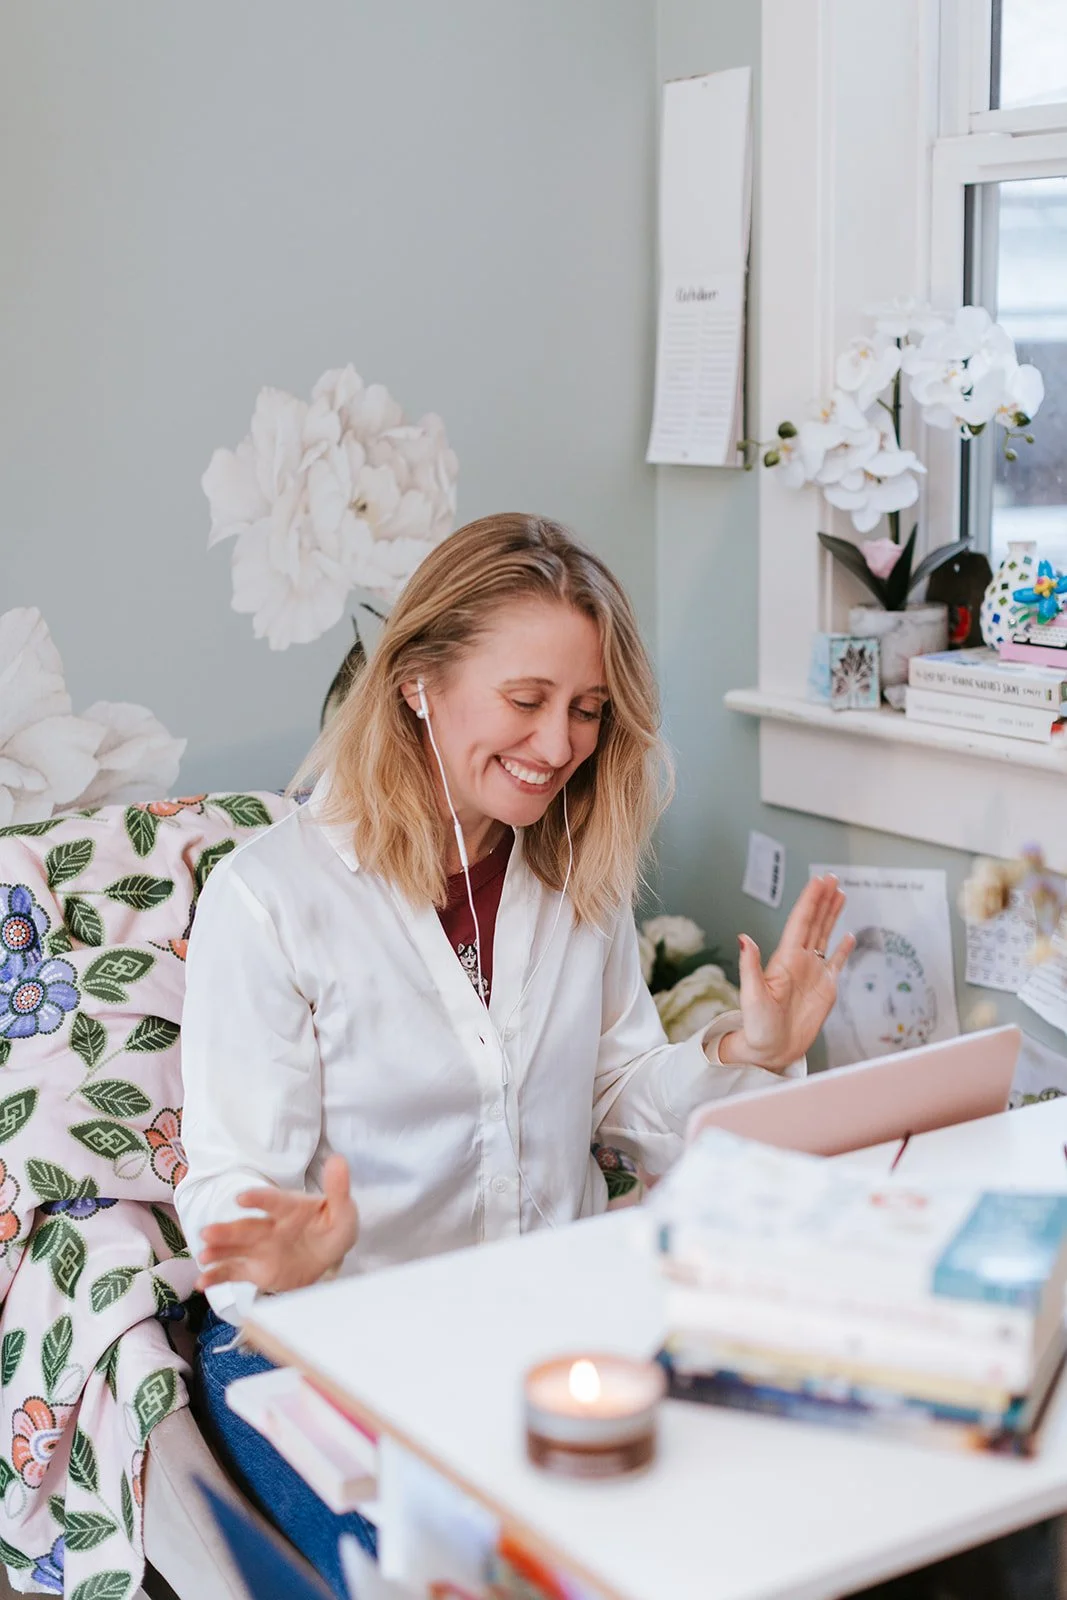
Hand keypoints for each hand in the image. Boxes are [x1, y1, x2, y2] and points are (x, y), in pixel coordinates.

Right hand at [195, 1155, 358, 1294]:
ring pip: (235, 1248)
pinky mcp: (255, 1269)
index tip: (241, 1199)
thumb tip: (338, 1160)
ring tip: (203, 1256)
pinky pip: (234, 1271)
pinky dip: (217, 1276)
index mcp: (289, 1209)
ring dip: (218, 1250)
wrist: (327, 1255)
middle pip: (246, 1227)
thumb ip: (338, 1189)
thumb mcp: (343, 1211)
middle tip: (207, 1233)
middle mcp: (269, 1226)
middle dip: (227, 1230)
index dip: (258, 1199)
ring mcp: (260, 1248)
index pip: (273, 1202)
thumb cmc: (333, 1226)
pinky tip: (203, 1282)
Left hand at [718, 875, 854, 1071]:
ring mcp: (813, 973)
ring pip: (825, 936)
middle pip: (815, 923)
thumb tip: (744, 938)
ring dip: (832, 915)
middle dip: (823, 900)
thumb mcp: (752, 995)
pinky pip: (836, 963)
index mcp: (785, 959)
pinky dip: (843, 949)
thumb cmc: (757, 1026)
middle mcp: (800, 961)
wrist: (769, 1050)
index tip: (819, 881)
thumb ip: (750, 966)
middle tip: (832, 878)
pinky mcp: (825, 989)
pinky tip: (848, 935)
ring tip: (840, 895)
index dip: (810, 900)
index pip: (800, 922)